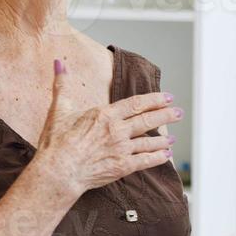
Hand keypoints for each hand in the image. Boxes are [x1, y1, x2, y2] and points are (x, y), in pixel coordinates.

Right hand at [34, 59, 180, 197]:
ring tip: (173, 138)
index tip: (167, 97)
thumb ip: (62, 85)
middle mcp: (117, 131)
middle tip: (179, 113)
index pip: (136, 104)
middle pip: (148, 120)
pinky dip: (157, 158)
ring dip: (163, 139)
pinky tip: (165, 156)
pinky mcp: (122, 167)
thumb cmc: (56, 142)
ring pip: (149, 142)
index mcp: (105, 115)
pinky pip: (145, 161)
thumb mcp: (59, 109)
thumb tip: (58, 63)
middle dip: (166, 115)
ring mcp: (121, 149)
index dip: (154, 100)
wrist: (57, 172)